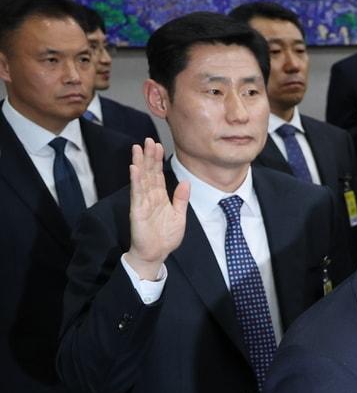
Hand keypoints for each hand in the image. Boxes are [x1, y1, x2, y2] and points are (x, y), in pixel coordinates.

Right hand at [125, 139, 187, 279]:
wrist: (156, 253)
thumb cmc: (166, 236)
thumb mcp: (179, 215)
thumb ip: (181, 198)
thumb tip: (185, 182)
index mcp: (160, 197)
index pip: (158, 174)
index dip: (158, 160)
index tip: (158, 145)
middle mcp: (150, 196)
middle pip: (148, 172)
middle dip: (148, 156)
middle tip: (148, 139)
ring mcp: (142, 202)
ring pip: (141, 178)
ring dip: (140, 163)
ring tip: (138, 148)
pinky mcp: (138, 210)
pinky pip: (137, 193)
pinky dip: (136, 181)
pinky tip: (134, 169)